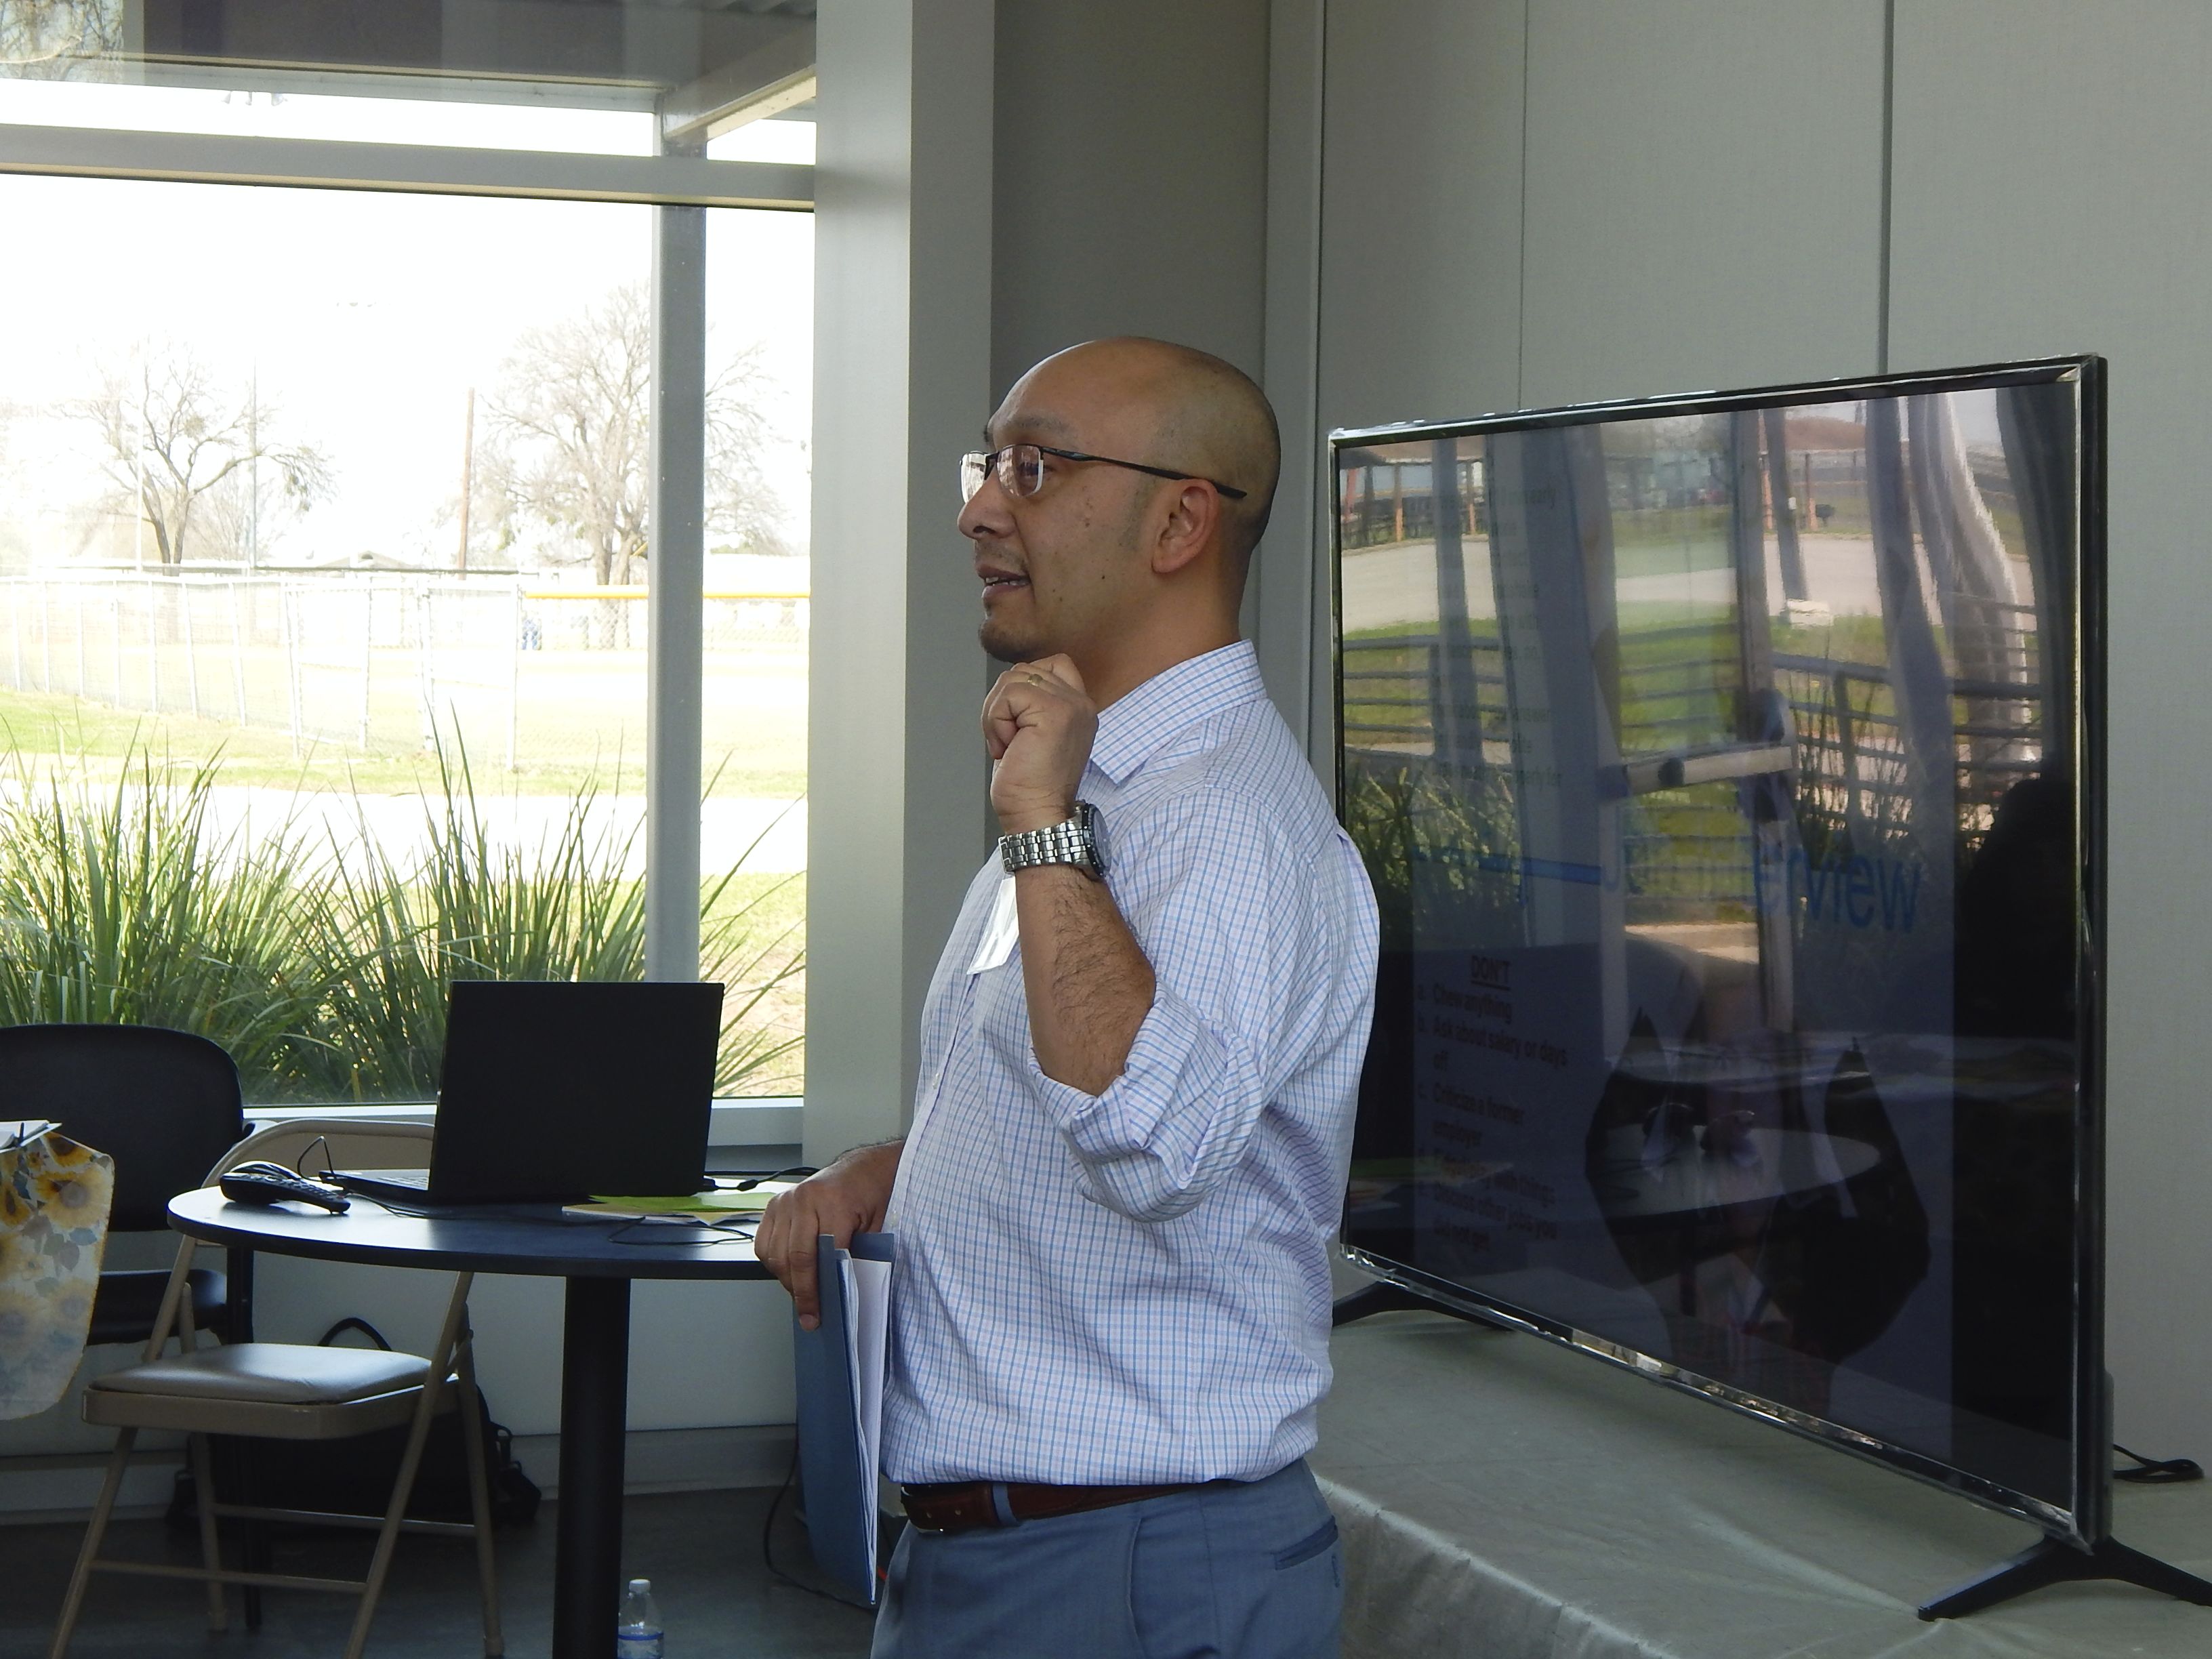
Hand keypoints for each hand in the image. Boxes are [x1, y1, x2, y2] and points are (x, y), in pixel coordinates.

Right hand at [754, 1141, 902, 1329]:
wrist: (862, 1170)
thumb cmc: (872, 1196)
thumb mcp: (876, 1227)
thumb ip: (855, 1255)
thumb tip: (836, 1293)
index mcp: (832, 1202)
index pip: (818, 1257)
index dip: (816, 1291)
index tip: (816, 1315)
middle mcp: (803, 1199)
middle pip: (793, 1257)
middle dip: (800, 1292)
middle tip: (808, 1315)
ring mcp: (785, 1200)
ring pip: (775, 1253)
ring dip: (786, 1279)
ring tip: (802, 1294)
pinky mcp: (774, 1204)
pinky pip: (764, 1243)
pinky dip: (774, 1262)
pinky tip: (790, 1272)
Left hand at [983, 655, 1097, 832]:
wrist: (1037, 815)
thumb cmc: (1030, 786)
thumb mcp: (1035, 734)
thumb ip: (1034, 703)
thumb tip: (1011, 682)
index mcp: (1080, 708)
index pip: (1053, 663)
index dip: (1023, 687)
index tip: (1020, 728)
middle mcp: (1081, 703)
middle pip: (1023, 670)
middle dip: (1003, 704)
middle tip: (1011, 742)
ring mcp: (1070, 705)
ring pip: (1012, 679)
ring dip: (997, 714)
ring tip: (1010, 745)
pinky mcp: (1054, 712)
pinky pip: (1008, 695)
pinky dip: (997, 722)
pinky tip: (1009, 747)